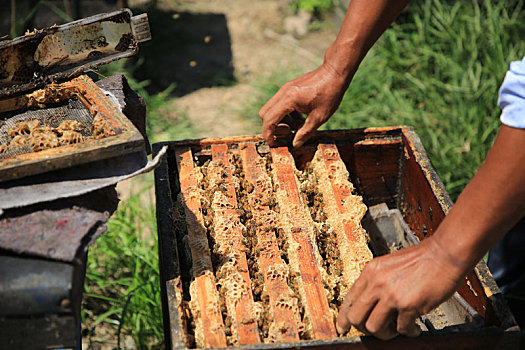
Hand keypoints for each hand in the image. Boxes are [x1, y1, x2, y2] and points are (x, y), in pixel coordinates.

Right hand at [259, 63, 348, 147]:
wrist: (335, 72)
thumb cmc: (330, 93)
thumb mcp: (319, 117)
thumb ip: (305, 132)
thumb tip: (295, 145)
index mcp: (289, 100)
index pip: (269, 120)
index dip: (268, 134)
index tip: (273, 144)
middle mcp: (283, 93)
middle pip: (265, 114)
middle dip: (273, 127)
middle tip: (289, 132)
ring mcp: (285, 89)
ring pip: (271, 109)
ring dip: (281, 120)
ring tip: (299, 125)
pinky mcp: (289, 88)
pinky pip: (280, 104)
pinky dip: (286, 113)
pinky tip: (301, 117)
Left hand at [336, 237, 465, 339]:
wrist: (445, 253)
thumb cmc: (423, 258)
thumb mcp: (389, 264)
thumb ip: (377, 281)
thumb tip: (371, 303)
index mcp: (370, 271)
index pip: (349, 299)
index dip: (343, 317)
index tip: (342, 328)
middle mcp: (377, 283)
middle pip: (356, 317)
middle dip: (364, 329)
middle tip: (378, 330)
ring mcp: (391, 295)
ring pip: (374, 327)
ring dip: (386, 334)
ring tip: (397, 329)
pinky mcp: (409, 305)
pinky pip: (401, 329)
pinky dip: (409, 332)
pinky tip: (415, 328)